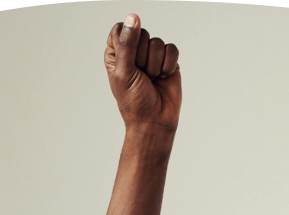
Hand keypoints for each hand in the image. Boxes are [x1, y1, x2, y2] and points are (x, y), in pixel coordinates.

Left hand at [105, 14, 180, 134]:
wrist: (154, 122)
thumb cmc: (134, 102)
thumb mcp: (124, 72)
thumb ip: (127, 43)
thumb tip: (133, 17)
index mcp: (117, 52)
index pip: (121, 29)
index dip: (127, 43)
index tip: (128, 63)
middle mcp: (134, 51)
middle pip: (141, 33)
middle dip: (143, 57)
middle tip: (141, 76)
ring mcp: (152, 55)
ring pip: (157, 42)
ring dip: (155, 65)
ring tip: (152, 80)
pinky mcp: (168, 61)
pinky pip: (171, 49)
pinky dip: (168, 66)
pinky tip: (163, 78)